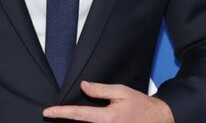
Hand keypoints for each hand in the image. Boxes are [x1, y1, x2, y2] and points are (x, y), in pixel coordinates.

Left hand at [42, 81, 173, 121]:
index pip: (79, 114)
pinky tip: (78, 119)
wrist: (158, 119)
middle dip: (66, 119)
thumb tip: (83, 86)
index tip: (47, 111)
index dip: (61, 113)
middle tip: (51, 113)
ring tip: (62, 115)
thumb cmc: (140, 105)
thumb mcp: (121, 92)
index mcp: (108, 118)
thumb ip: (101, 90)